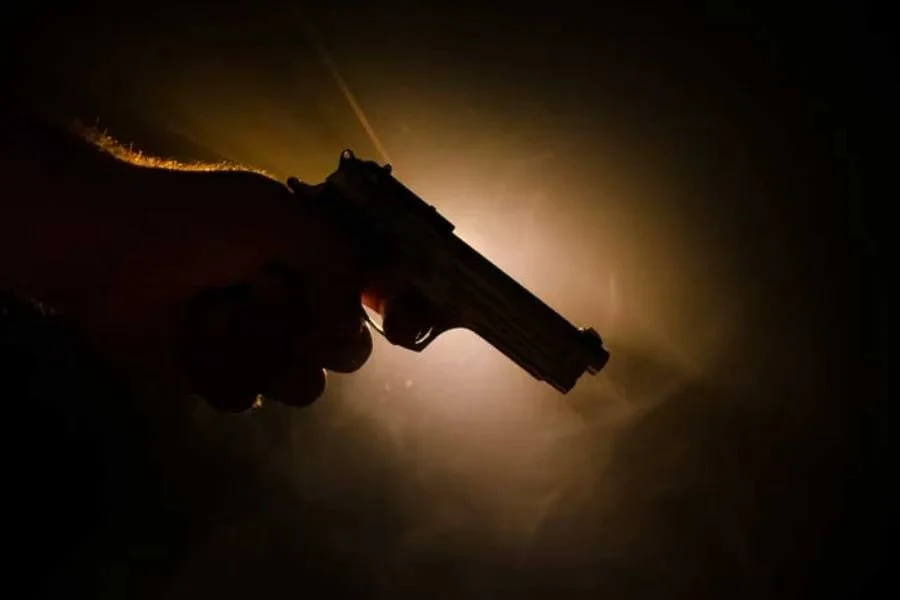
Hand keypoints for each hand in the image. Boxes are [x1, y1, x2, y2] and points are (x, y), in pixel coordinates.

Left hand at [34, 160, 371, 411]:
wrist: (105, 247)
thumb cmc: (194, 220)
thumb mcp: (276, 217)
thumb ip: (337, 261)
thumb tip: (356, 320)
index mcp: (314, 261)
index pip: (377, 298)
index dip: (396, 314)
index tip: (398, 322)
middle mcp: (295, 305)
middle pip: (347, 353)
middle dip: (310, 333)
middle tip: (267, 299)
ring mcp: (257, 343)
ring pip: (302, 385)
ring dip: (260, 351)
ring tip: (218, 315)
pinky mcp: (217, 374)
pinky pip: (246, 397)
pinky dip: (216, 367)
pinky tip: (188, 333)